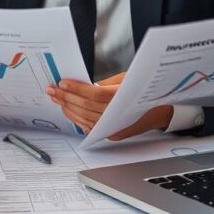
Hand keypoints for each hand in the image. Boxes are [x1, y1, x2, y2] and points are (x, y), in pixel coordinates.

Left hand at [46, 72, 174, 139]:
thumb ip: (105, 84)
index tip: (63, 83)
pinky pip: (89, 126)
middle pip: (86, 107)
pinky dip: (76, 118)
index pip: (96, 94)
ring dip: (67, 108)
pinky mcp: (111, 134)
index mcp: (125, 98)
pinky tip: (67, 110)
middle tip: (52, 90)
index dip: (77, 89)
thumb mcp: (126, 79)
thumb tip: (84, 85)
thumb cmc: (146, 91)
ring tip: (56, 98)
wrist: (161, 111)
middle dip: (66, 97)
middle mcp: (119, 115)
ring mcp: (115, 127)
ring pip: (85, 117)